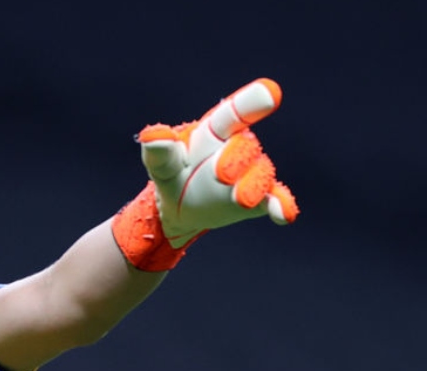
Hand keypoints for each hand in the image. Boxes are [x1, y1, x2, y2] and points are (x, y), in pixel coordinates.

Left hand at [140, 78, 298, 245]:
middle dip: (237, 158)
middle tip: (221, 175)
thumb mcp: (161, 166)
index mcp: (216, 132)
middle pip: (246, 147)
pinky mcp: (260, 199)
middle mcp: (238, 149)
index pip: (233, 113)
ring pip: (261, 174)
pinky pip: (275, 199)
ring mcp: (251, 174)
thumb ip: (159, 152)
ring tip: (243, 200)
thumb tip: (153, 135)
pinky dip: (281, 205)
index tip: (269, 91)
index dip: (250, 102)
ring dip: (254, 186)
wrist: (180, 210)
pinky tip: (284, 214)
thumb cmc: (173, 177)